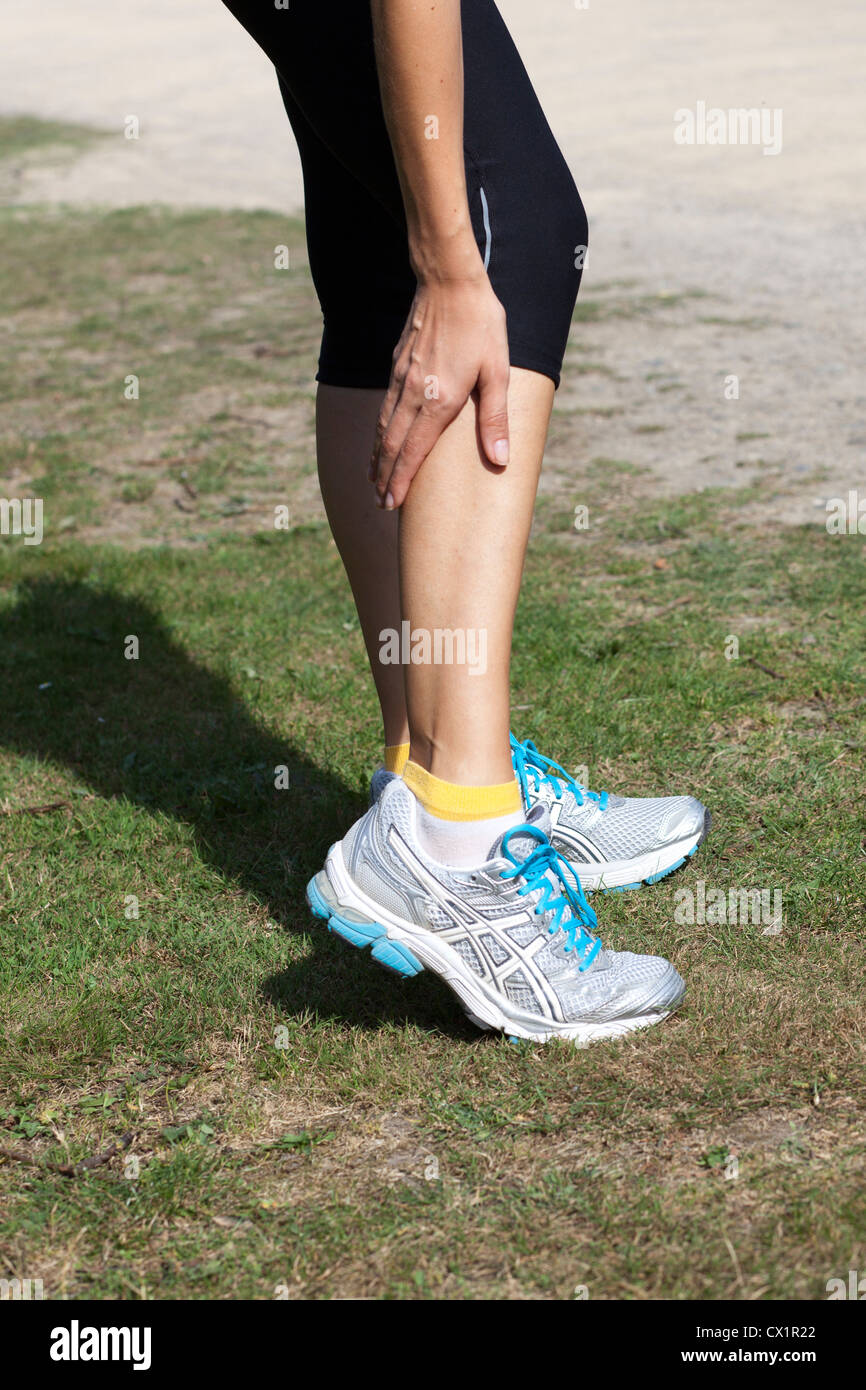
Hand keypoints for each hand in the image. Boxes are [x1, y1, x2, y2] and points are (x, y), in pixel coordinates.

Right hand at [370, 270, 509, 508]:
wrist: (448, 280)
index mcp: (439, 400)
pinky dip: (378, 431)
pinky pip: (384, 408)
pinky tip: (379, 439)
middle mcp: (413, 394)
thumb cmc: (480, 324)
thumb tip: (500, 459)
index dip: (401, 481)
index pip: (413, 451)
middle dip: (384, 476)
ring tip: (374, 479)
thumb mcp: (498, 371)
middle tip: (380, 502)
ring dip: (377, 457)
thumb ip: (495, 418)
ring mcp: (401, 379)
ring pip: (383, 427)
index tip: (392, 504)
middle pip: (391, 445)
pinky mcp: (397, 366)